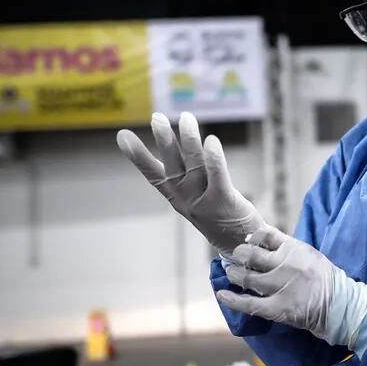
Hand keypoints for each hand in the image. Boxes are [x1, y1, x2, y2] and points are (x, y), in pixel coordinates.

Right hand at [117, 112, 263, 258]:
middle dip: (165, 141)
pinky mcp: (224, 202)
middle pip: (173, 166)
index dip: (137, 156)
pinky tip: (211, 141)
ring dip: (190, 141)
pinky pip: (217, 177)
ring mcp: (203, 202)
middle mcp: (186, 199)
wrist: (244, 248)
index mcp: (177, 197)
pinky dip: (214, 159)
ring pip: (194, 166)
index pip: (153, 174)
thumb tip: (178, 147)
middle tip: (156, 117)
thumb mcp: (199, 197)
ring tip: (186, 117)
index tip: (121, 136)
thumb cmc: (221, 217)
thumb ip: (190, 174)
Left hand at [217, 225, 366, 348]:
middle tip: (235, 258)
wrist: (340, 305)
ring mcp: (280, 286)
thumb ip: (289, 248)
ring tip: (230, 273)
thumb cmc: (325, 278)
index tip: (247, 242)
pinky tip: (222, 294)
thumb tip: (264, 241)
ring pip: (246, 278)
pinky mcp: (277, 308)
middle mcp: (285, 264)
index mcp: (294, 248)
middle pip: (251, 255)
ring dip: (234, 275)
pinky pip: (248, 304)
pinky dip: (232, 299)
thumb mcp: (310, 254)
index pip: (265, 235)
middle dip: (239, 255)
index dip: (252, 238)